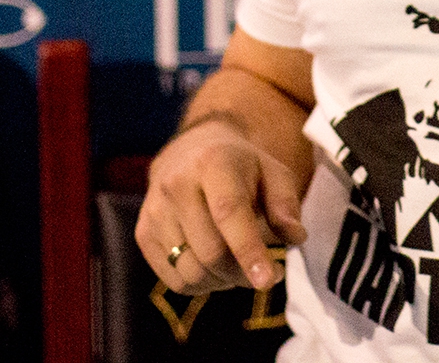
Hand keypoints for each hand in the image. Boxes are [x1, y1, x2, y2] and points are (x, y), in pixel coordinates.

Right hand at [135, 112, 308, 293]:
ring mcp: (155, 211)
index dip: (248, 250)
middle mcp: (177, 186)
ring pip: (191, 272)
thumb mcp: (272, 172)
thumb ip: (285, 203)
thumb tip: (295, 237)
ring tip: (239, 266)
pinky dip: (201, 285)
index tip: (267, 280)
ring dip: (222, 281)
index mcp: (213, 163)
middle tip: (264, 272)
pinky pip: (174, 280)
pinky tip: (215, 267)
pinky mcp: (143, 233)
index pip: (229, 213)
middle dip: (242, 272)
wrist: (190, 153)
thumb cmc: (241, 167)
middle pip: (210, 252)